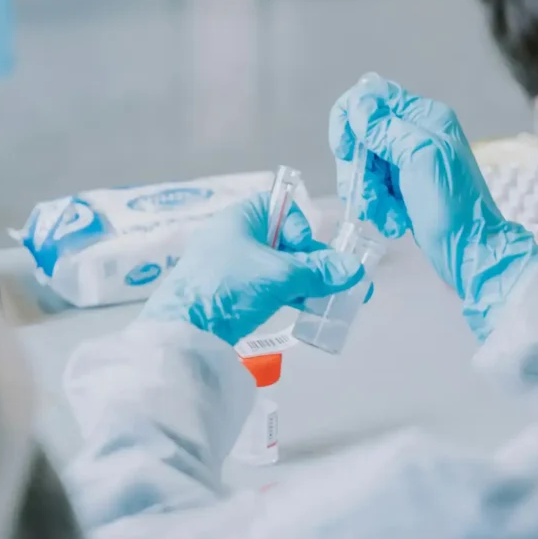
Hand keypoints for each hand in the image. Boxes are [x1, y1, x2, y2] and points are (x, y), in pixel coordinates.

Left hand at [140, 193, 364, 345]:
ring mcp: (232, 266)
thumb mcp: (279, 276)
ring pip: (279, 267)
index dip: (300, 226)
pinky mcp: (231, 293)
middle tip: (339, 282)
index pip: (281, 207)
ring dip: (306, 281)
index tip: (304, 249)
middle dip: (313, 261)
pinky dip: (289, 294)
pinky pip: (268, 287)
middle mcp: (235, 237)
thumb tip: (354, 269)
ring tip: (334, 300)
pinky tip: (309, 309)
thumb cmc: (229, 286)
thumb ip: (318, 271)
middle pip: (285, 241)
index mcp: (240, 218)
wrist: (183, 331)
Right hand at [329, 73, 537, 338]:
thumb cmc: (453, 208)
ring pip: (363, 165)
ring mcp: (408, 162)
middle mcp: (415, 134)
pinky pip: (373, 188)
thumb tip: (358, 104)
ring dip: (368, 193)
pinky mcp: (403, 189)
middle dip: (358, 168)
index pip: (371, 96)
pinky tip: (395, 222)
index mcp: (424, 117)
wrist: (471, 253)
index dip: (350, 121)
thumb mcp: (420, 159)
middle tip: (367, 196)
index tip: (346, 151)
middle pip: (361, 135)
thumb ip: (388, 129)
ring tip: (386, 215)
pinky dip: (378, 207)